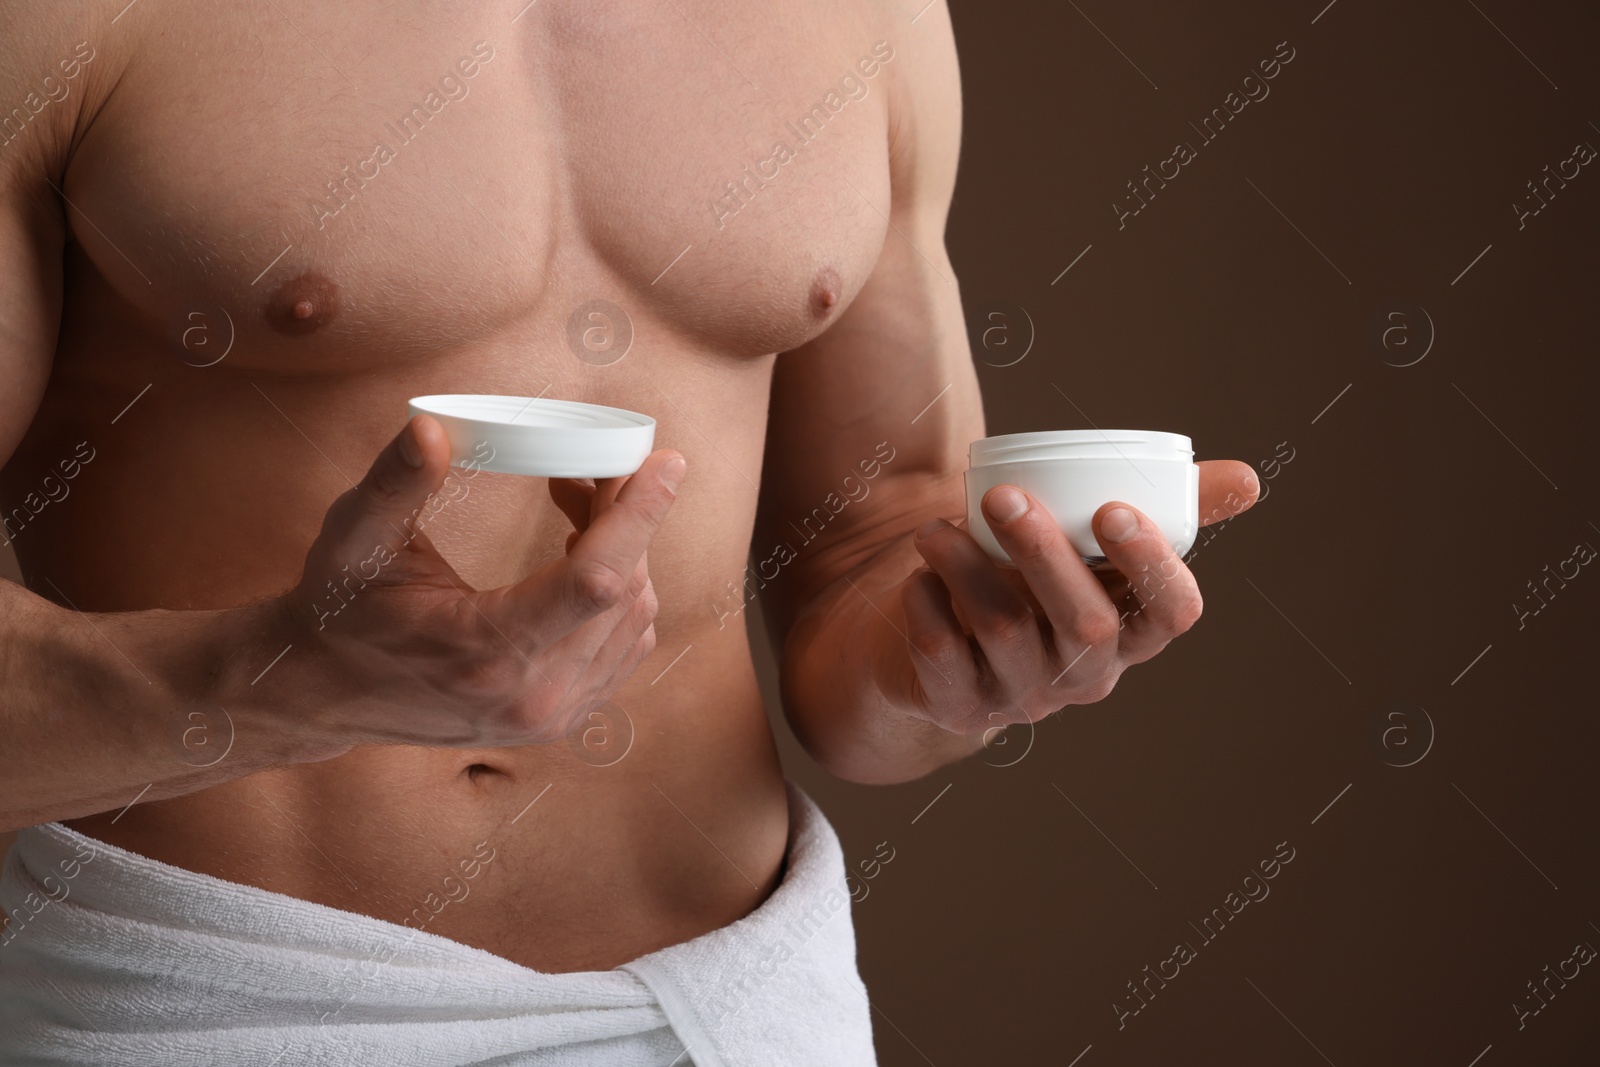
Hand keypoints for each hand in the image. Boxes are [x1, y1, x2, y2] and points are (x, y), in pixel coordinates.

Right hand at [278, 414, 683, 749]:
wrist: (325, 691)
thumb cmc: (341, 608)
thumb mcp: (354, 539)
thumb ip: (395, 482)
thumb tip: (430, 428)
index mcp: (487, 651)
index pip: (596, 581)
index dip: (640, 516)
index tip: (665, 463)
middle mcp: (533, 696)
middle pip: (625, 592)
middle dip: (627, 518)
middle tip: (595, 465)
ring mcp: (552, 716)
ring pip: (634, 619)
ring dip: (625, 552)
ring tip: (578, 501)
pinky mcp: (560, 719)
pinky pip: (625, 646)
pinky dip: (620, 592)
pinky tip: (583, 554)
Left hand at [895, 461, 1257, 733]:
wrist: (925, 636)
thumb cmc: (1020, 577)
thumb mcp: (1085, 545)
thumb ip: (1166, 509)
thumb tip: (1249, 480)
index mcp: (1128, 632)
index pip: (1170, 615)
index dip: (1151, 567)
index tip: (1113, 509)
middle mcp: (1082, 675)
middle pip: (1086, 627)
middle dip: (1045, 555)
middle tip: (1005, 497)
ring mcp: (1020, 697)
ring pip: (1005, 632)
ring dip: (967, 568)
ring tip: (934, 527)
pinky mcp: (957, 708)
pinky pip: (943, 656)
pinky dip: (927, 606)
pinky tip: (917, 576)